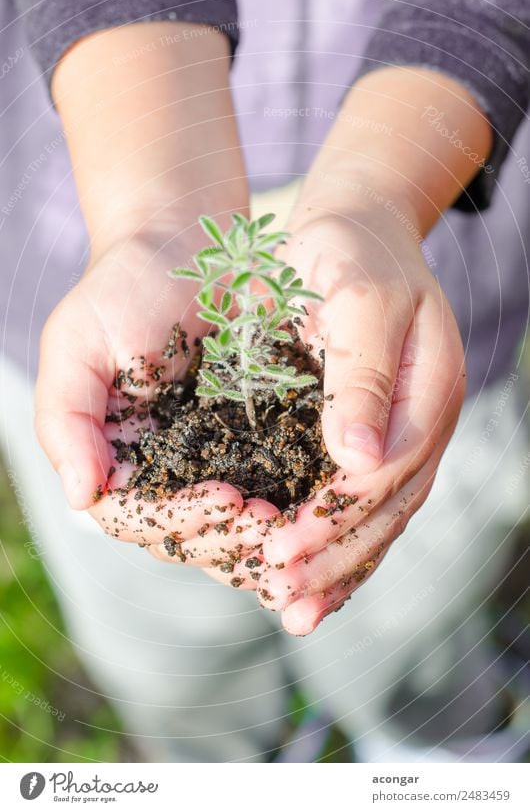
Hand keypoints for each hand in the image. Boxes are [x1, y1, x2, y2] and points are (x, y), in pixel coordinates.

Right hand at [35, 230, 272, 570]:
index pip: (138, 517)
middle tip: (272, 522)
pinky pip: (264, 487)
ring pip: (226, 525)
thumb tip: (80, 496)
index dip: (180, 521)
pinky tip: (310, 503)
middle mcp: (158, 468)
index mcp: (113, 456)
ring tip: (294, 520)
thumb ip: (67, 420)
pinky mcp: (247, 440)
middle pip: (185, 534)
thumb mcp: (78, 345)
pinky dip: (284, 505)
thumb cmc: (123, 288)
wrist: (184, 246)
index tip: (227, 501)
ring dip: (257, 535)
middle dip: (227, 535)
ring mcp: (204, 458)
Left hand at [255, 212, 465, 631]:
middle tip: (282, 597)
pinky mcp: (372, 435)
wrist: (354, 228)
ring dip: (337, 567)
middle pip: (386, 508)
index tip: (280, 547)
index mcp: (428, 390)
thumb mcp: (355, 295)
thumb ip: (362, 374)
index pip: (387, 472)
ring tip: (294, 612)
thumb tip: (358, 459)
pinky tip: (309, 578)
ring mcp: (402, 432)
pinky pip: (363, 501)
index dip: (333, 516)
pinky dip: (337, 543)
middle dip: (333, 556)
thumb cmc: (348, 251)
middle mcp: (422, 421)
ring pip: (379, 517)